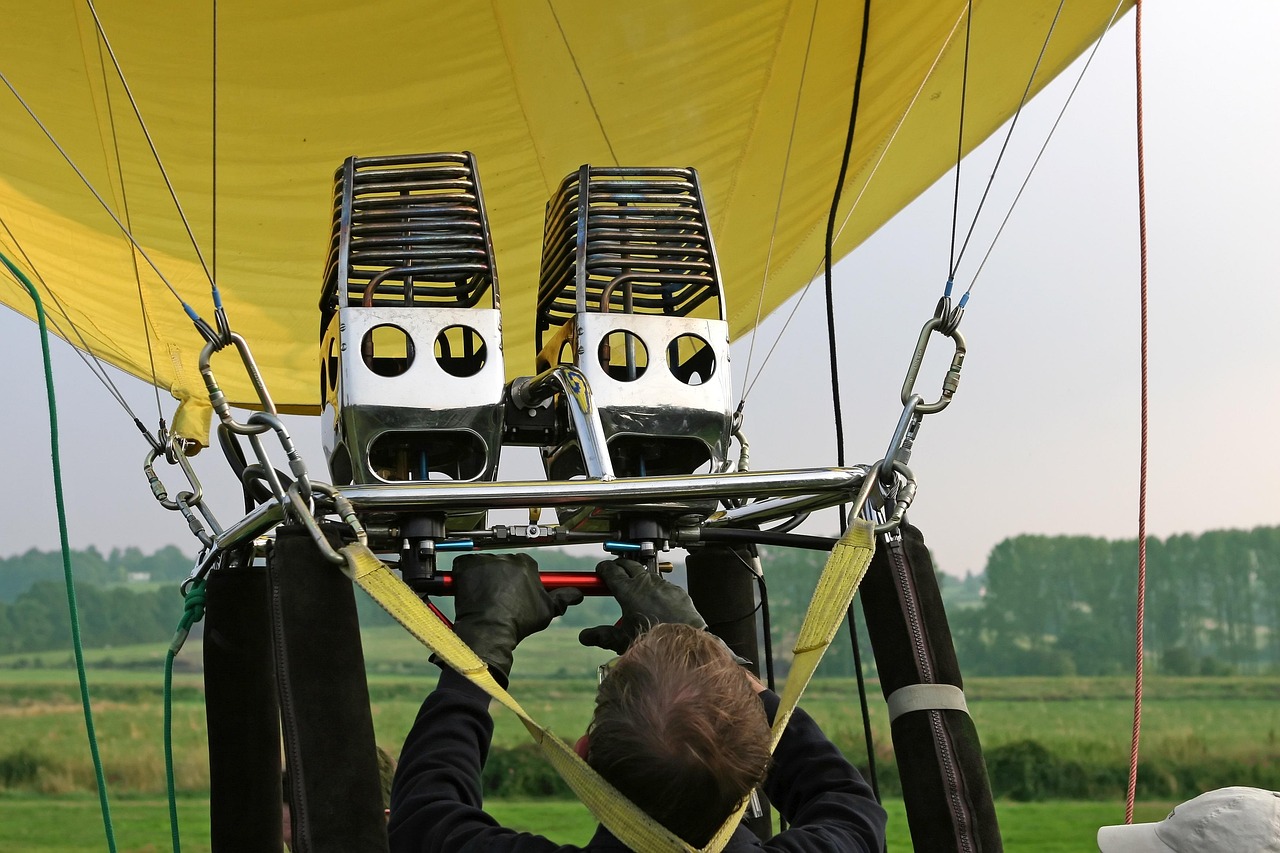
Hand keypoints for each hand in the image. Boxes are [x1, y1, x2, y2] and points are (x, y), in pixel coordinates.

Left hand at [452, 553, 582, 676]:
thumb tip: (577, 594)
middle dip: (501, 577)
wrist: (490, 630)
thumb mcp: (547, 611)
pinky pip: (463, 565)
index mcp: (526, 565)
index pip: (524, 566)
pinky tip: (470, 589)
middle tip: (498, 596)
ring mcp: (484, 561)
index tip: (514, 591)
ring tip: (484, 596)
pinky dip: (464, 574)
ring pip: (484, 564)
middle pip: (504, 564)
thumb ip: (563, 598)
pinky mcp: (465, 565)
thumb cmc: (518, 621)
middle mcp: (506, 558)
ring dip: (483, 576)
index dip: (519, 580)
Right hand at [578, 559, 705, 653]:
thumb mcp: (622, 640)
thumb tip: (584, 637)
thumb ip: (602, 636)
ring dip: (639, 576)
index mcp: (628, 591)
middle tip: (614, 571)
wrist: (683, 644)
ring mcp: (664, 585)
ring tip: (635, 588)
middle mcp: (646, 583)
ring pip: (648, 573)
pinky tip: (656, 601)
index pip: (612, 571)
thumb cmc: (653, 642)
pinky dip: (657, 588)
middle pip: (629, 564)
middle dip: (620, 565)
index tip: (600, 570)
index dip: (603, 568)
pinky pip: (664, 585)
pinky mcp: (678, 591)